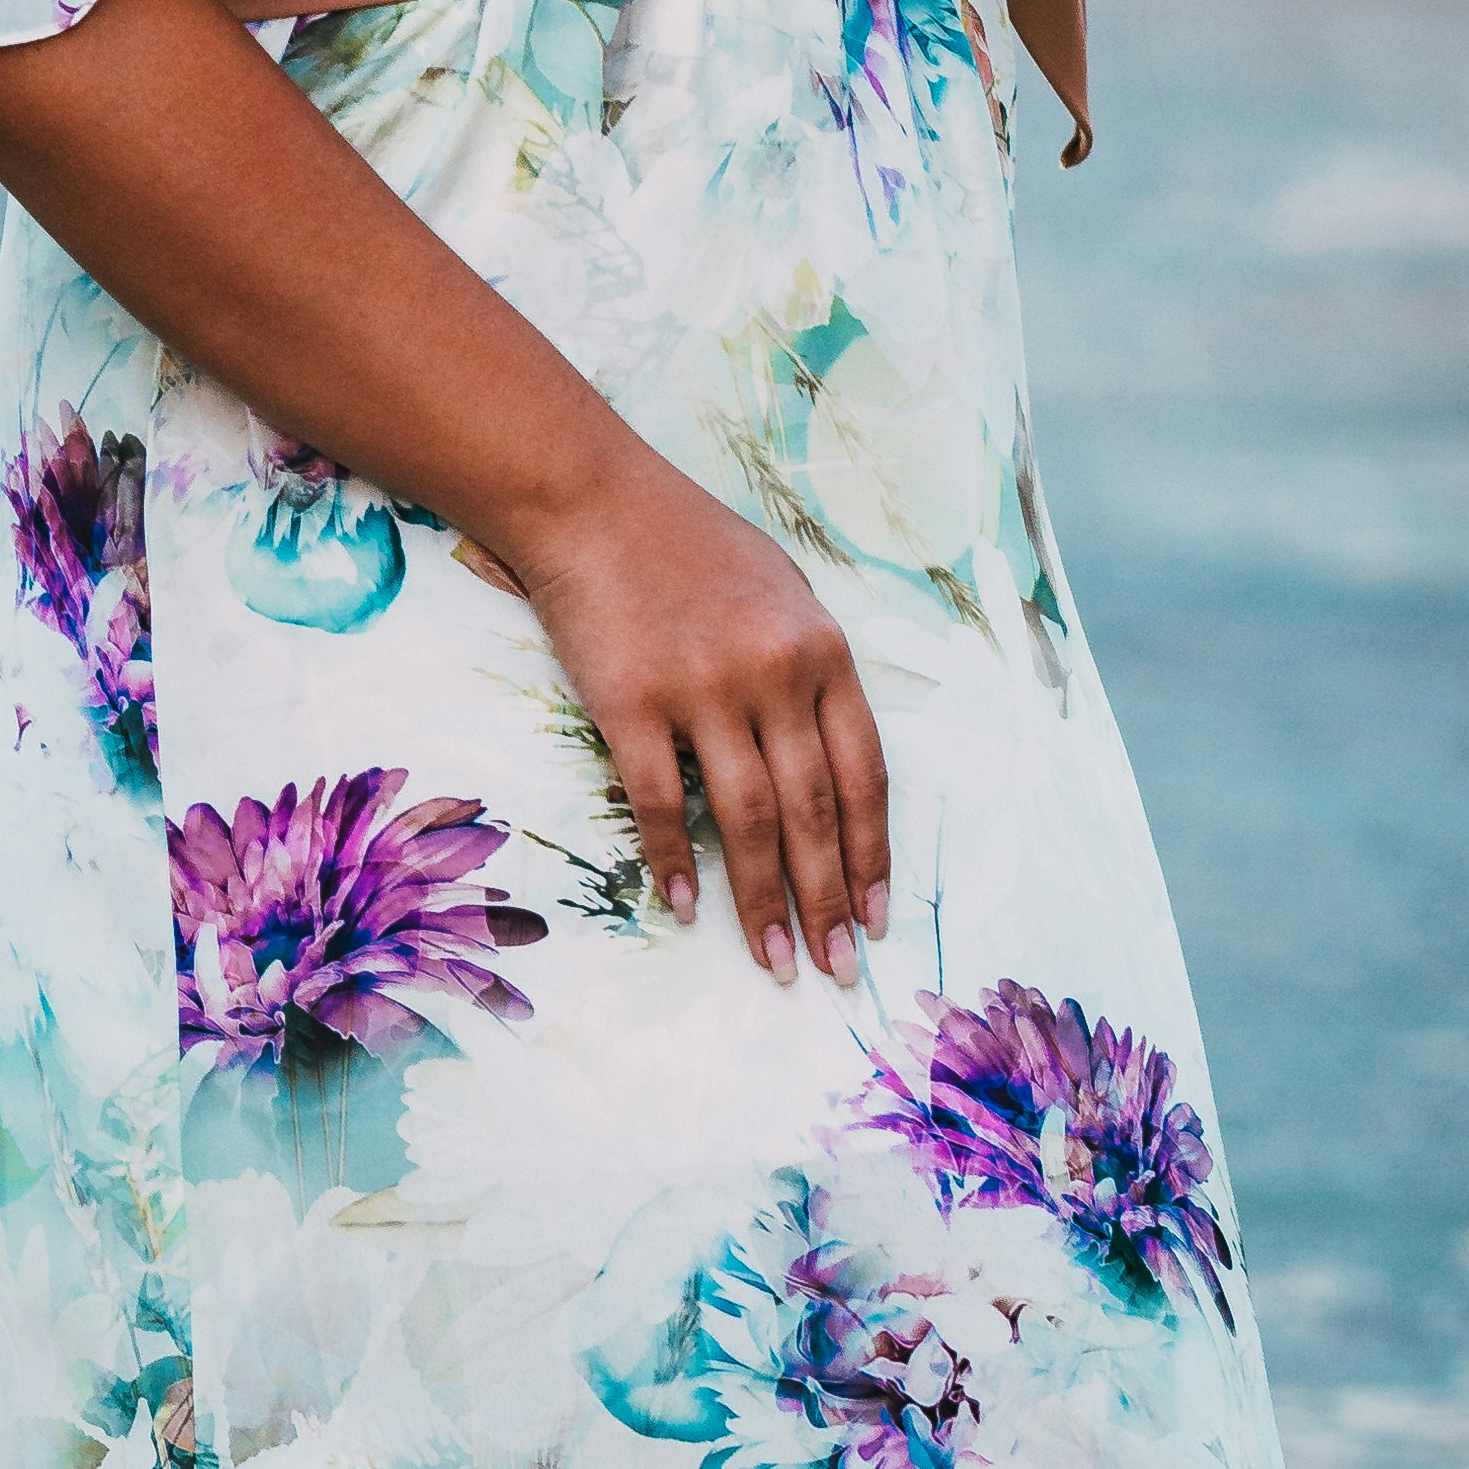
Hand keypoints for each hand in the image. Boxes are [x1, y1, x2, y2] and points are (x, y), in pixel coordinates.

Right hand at [507, 444, 890, 988]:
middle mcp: (773, 674)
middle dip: (829, 901)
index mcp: (822, 651)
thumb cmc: (688, 544)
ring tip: (775, 961)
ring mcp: (703, 690)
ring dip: (763, 903)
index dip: (872, 853)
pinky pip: (662, 802)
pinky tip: (685, 905)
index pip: (865, 774)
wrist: (590, 500)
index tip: (878, 915)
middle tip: (838, 968)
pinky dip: (676, 860)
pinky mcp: (631, 703)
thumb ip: (809, 671)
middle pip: (813, 812)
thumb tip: (826, 758)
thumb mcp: (780, 591)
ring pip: (748, 821)